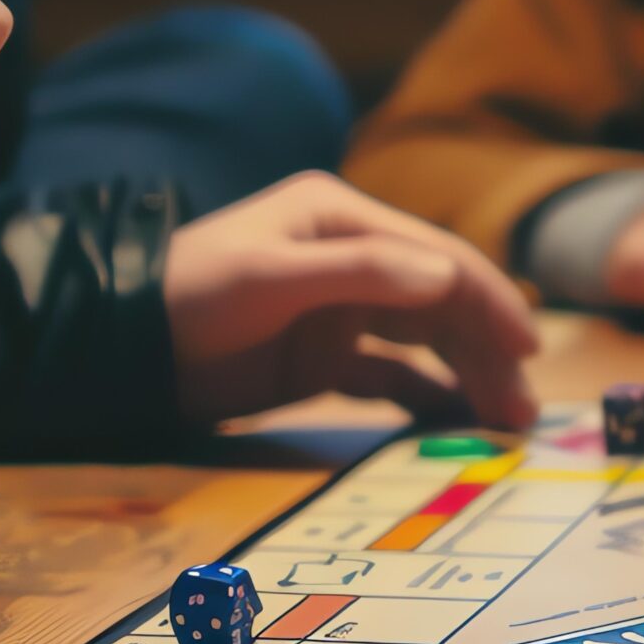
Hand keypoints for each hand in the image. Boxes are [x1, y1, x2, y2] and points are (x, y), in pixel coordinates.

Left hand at [164, 173, 541, 429]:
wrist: (117, 349)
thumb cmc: (189, 296)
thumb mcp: (270, 276)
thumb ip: (362, 274)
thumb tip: (449, 279)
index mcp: (344, 220)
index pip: (439, 259)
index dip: (490, 301)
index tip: (526, 350)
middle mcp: (353, 260)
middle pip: (444, 306)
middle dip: (488, 353)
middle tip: (524, 411)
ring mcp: (342, 312)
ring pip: (427, 345)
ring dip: (469, 379)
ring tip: (505, 424)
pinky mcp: (325, 359)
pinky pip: (393, 378)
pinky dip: (428, 399)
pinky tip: (458, 424)